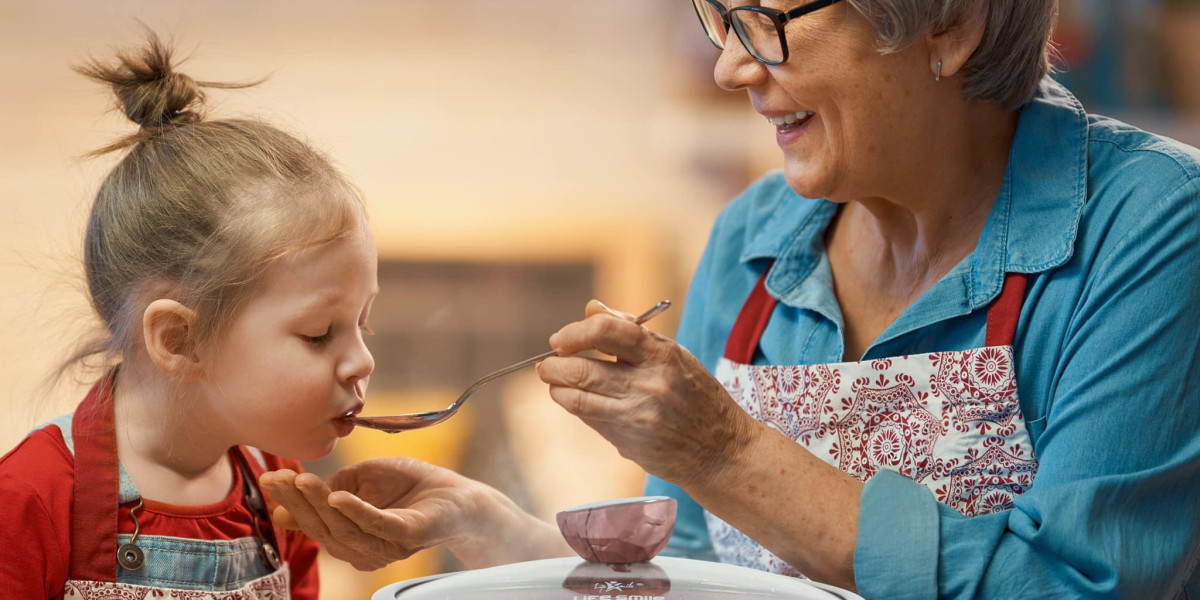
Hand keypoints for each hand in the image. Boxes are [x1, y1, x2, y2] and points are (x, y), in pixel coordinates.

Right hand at [260, 457, 486, 570]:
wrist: (457, 493)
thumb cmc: (409, 485)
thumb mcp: (361, 480)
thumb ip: (329, 491)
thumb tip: (284, 505)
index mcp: (349, 536)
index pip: (312, 521)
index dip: (289, 501)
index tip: (270, 477)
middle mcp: (362, 548)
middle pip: (322, 528)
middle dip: (297, 502)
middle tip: (279, 477)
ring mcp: (385, 546)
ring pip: (343, 529)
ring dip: (319, 504)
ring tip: (302, 480)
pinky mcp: (407, 536)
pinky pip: (377, 526)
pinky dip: (356, 512)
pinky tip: (337, 497)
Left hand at [536, 300, 758, 488]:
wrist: (722, 449)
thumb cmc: (697, 395)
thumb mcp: (674, 355)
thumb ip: (630, 331)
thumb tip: (591, 308)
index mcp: (662, 353)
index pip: (605, 330)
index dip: (574, 332)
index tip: (561, 339)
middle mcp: (649, 383)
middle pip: (581, 369)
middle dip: (553, 365)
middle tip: (548, 364)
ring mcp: (637, 415)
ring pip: (576, 398)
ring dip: (556, 388)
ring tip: (555, 383)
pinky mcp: (628, 442)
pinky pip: (588, 418)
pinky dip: (575, 407)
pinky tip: (577, 401)